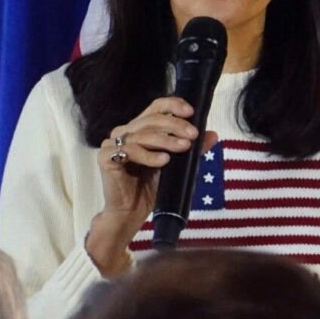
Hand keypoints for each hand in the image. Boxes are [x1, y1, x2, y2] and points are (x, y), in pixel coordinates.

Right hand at [86, 96, 217, 275]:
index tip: (191, 112)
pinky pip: (129, 151)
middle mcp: (125, 132)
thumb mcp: (176, 166)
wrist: (131, 213)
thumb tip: (213, 134)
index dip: (173, 105)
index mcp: (140, 128)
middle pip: (151, 119)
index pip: (156, 107)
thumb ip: (192, 149)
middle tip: (193, 135)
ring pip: (142, 134)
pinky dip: (149, 155)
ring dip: (166, 140)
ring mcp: (113, 143)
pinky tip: (163, 161)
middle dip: (175, 125)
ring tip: (183, 148)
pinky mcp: (105, 157)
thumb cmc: (151, 188)